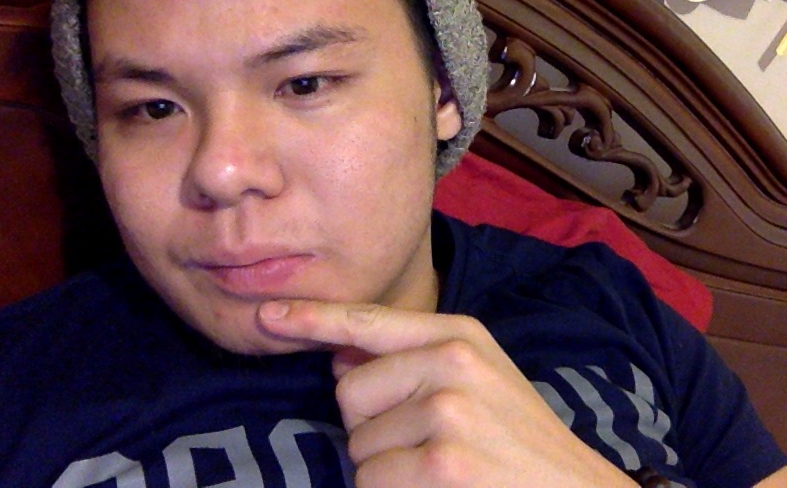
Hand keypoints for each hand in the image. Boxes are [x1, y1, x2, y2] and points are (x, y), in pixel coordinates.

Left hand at [257, 300, 635, 487]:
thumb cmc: (519, 443)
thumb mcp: (480, 380)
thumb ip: (413, 360)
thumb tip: (337, 355)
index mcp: (461, 335)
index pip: (370, 321)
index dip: (312, 319)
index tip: (267, 316)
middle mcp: (453, 361)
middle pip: (348, 393)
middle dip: (372, 428)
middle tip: (429, 446)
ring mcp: (447, 411)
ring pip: (357, 445)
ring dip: (385, 469)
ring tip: (441, 471)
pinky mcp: (440, 462)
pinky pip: (369, 482)